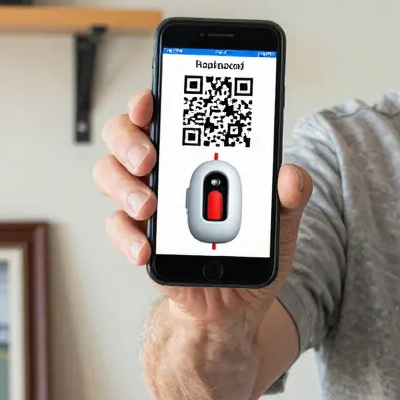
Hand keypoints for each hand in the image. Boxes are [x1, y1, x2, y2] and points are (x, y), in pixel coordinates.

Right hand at [93, 89, 310, 328]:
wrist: (235, 301)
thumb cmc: (250, 246)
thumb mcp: (280, 218)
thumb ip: (289, 194)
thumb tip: (290, 176)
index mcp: (194, 150)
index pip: (163, 110)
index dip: (148, 98)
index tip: (150, 100)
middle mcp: (162, 168)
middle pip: (122, 134)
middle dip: (129, 139)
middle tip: (149, 158)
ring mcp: (145, 202)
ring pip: (109, 175)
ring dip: (124, 187)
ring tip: (150, 206)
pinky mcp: (138, 239)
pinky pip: (117, 228)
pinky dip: (127, 236)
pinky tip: (145, 248)